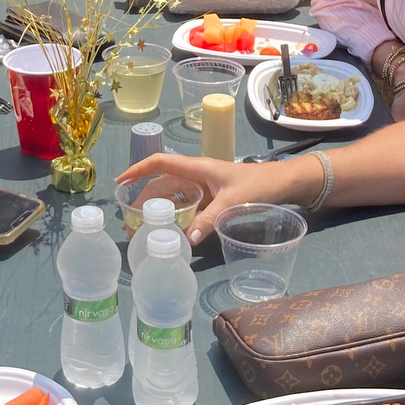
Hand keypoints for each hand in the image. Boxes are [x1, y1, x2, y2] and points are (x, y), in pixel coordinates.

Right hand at [118, 153, 307, 243]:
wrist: (284, 184)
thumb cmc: (260, 184)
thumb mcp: (233, 202)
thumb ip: (209, 220)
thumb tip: (186, 241)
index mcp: (198, 168)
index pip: (161, 163)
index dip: (138, 170)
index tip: (120, 182)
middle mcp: (197, 175)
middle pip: (162, 183)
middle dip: (144, 199)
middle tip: (130, 221)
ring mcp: (204, 187)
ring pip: (173, 196)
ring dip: (158, 209)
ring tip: (144, 229)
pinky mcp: (212, 198)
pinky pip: (187, 205)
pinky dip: (176, 216)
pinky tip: (171, 232)